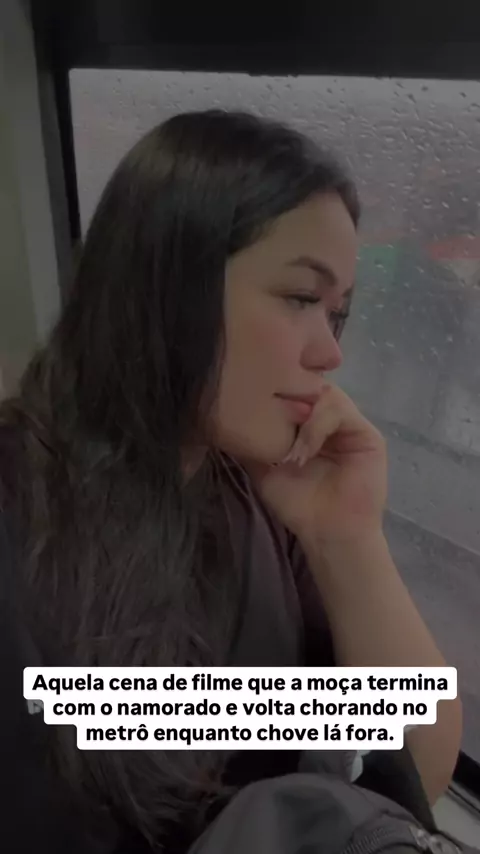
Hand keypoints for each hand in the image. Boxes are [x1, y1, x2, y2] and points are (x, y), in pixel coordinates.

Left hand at [245, 383, 387, 547]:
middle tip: (270, 417)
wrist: (327, 534)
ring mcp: (349, 424)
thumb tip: (228, 414)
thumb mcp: (264, 467)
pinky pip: (341, 412)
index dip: (273, 391)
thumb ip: (252, 440)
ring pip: (324, 393)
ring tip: (291, 448)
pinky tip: (306, 449)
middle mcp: (328, 418)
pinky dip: (319, 425)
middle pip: (308, 385)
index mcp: (307, 422)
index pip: (292, 390)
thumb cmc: (298, 504)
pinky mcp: (367, 435)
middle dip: (288, 396)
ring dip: (303, 415)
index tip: (253, 406)